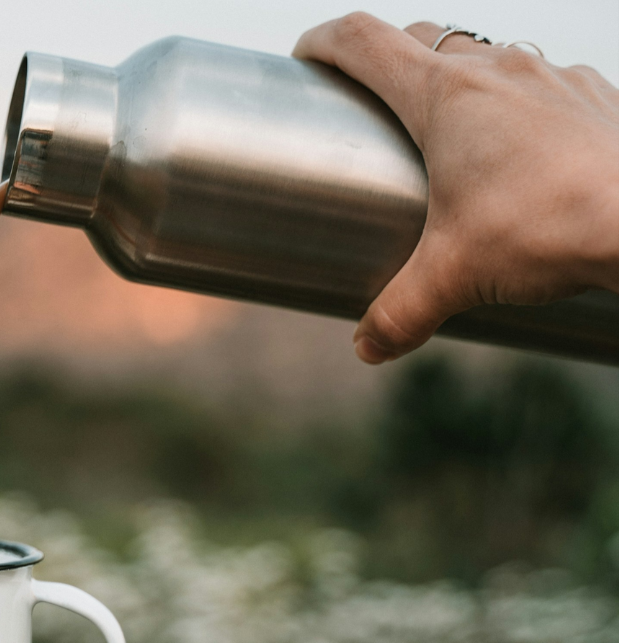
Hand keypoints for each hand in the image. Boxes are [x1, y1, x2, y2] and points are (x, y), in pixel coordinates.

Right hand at [293, 14, 618, 362]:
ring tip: (446, 138)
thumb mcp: (453, 279)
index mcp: (445, 95)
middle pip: (421, 40)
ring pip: (485, 58)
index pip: (364, 41)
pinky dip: (512, 108)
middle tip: (368, 108)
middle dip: (385, 64)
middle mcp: (497, 70)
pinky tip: (519, 155)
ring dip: (454, 86)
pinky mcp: (590, 98)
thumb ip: (399, 314)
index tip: (306, 58)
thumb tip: (368, 346)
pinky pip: (538, 85)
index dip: (324, 43)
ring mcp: (550, 77)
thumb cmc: (547, 229)